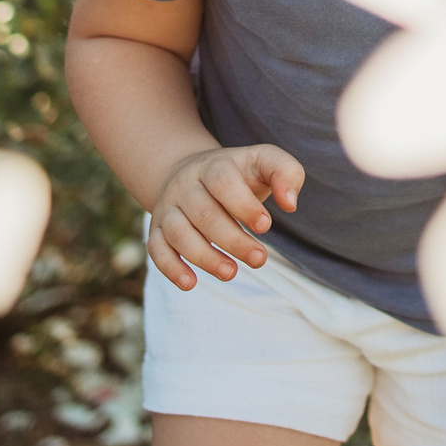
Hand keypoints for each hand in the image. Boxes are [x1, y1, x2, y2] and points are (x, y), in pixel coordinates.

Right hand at [146, 144, 304, 292]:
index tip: (265, 226)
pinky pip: (155, 248)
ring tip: (231, 273)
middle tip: (259, 259)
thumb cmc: (239, 174)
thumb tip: (290, 204)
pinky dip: (170, 267)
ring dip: (203, 256)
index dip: (243, 205)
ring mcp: (168, 207)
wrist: (192, 172)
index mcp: (214, 166)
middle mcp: (186, 185)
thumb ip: (286, 173)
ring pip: (177, 232)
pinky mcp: (156, 229)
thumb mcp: (264, 162)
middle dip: (232, 240)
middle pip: (203, 213)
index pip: (223, 182)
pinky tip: (190, 283)